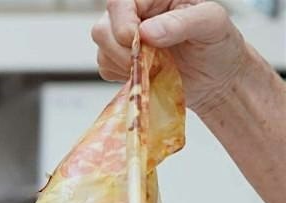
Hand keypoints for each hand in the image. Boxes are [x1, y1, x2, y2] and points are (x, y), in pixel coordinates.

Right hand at [93, 0, 255, 113]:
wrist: (217, 77)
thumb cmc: (218, 45)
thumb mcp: (212, 25)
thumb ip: (183, 22)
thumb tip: (147, 32)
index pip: (120, 2)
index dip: (122, 22)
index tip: (137, 42)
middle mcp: (137, 14)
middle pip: (103, 28)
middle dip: (122, 49)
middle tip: (148, 60)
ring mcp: (124, 38)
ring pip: (102, 50)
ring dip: (124, 65)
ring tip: (154, 66)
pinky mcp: (119, 61)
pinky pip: (105, 68)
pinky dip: (123, 76)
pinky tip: (146, 74)